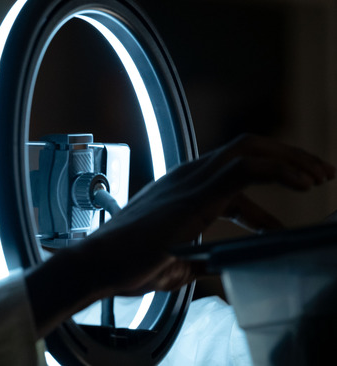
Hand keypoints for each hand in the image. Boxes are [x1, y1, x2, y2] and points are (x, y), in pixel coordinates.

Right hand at [26, 135, 334, 335]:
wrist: (98, 263)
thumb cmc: (126, 264)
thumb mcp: (172, 261)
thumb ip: (194, 259)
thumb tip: (209, 266)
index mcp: (182, 188)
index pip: (234, 166)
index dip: (273, 175)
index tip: (300, 191)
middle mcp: (187, 176)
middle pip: (246, 147)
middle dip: (288, 157)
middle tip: (320, 174)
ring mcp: (190, 181)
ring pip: (250, 150)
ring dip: (291, 160)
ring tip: (319, 177)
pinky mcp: (195, 194)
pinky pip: (246, 168)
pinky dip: (280, 171)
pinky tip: (302, 186)